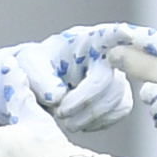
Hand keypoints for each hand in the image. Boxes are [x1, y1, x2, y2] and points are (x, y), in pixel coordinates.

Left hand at [0, 28, 132, 134]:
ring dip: (89, 116)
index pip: (106, 35)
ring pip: (116, 99)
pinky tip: (80, 121)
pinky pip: (118, 112)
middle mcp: (109, 55)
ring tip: (66, 120)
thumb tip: (58, 97)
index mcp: (87, 40)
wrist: (44, 82)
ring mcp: (118, 75)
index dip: (118, 35)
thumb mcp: (30, 67)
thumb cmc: (39, 66)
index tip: (126, 33)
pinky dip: (97, 122)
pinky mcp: (121, 96)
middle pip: (107, 81)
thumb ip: (41, 80)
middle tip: (60, 113)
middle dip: (83, 102)